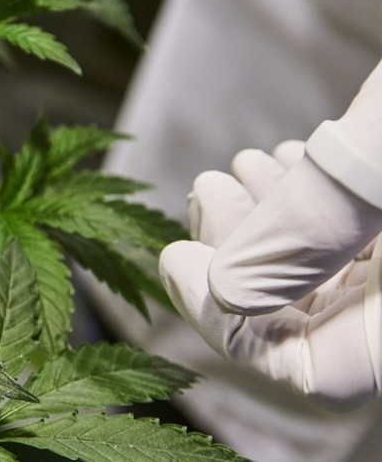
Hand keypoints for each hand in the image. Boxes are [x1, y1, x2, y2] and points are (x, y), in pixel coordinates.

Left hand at [160, 140, 381, 408]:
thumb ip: (318, 221)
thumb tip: (227, 289)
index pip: (317, 372)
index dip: (232, 327)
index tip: (177, 257)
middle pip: (312, 322)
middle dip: (241, 261)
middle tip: (207, 192)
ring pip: (327, 275)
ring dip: (265, 227)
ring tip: (237, 170)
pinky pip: (354, 239)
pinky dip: (304, 205)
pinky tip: (281, 160)